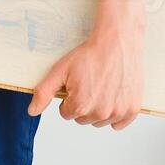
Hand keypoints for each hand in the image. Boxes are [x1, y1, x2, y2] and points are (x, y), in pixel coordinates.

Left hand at [27, 3, 144, 129]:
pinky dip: (116, 113)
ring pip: (100, 121)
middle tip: (90, 82)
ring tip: (102, 86)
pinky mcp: (132, 109)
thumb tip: (32, 111)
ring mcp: (118, 112)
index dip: (69, 97)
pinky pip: (119, 123)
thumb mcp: (60, 70)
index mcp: (80, 106)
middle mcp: (100, 113)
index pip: (66, 113)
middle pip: (83, 119)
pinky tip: (114, 96)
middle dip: (83, 104)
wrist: (117, 41)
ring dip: (99, 109)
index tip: (77, 82)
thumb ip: (43, 92)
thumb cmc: (90, 53)